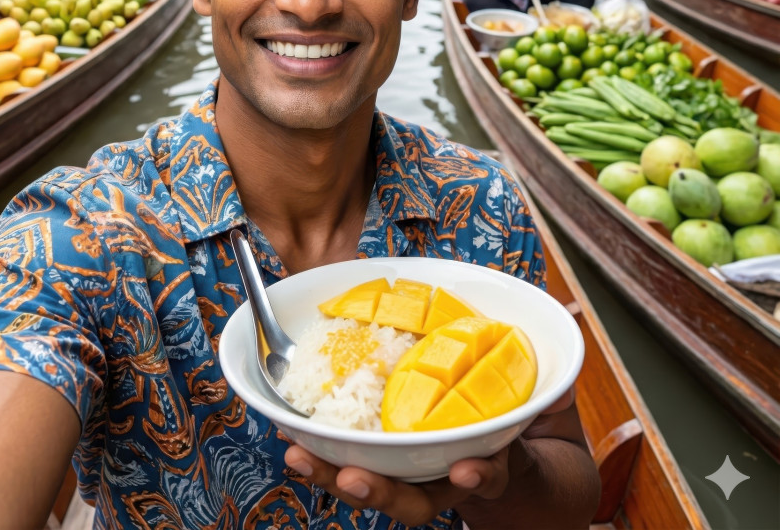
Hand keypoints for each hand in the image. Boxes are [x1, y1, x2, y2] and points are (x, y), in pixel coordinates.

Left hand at [282, 389, 575, 524]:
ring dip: (331, 471)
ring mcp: (412, 468)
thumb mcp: (540, 425)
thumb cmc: (528, 446)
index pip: (489, 478)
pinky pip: (348, 451)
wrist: (517, 474)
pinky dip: (319, 443)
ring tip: (298, 456)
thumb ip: (547, 398)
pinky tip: (288, 429)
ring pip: (371, 480)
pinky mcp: (382, 448)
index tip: (471, 471)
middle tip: (353, 478)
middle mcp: (444, 477)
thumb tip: (560, 353)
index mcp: (490, 472)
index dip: (482, 477)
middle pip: (412, 496)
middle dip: (380, 490)